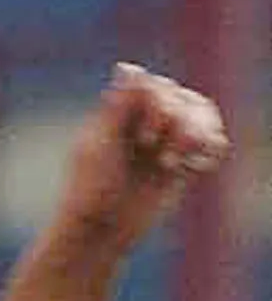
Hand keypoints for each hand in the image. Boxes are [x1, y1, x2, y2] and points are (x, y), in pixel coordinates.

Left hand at [59, 62, 228, 252]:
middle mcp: (144, 123)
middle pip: (183, 98)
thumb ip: (118, 107)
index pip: (157, 87)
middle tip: (159, 151)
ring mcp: (163, 143)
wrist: (96, 234)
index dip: (160, 103)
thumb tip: (127, 66)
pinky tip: (196, 164)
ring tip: (178, 160)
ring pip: (201, 116)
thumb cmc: (88, 191)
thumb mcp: (100, 146)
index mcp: (120, 114)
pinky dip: (211, 147)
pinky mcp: (180, 165)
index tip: (144, 135)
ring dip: (198, 132)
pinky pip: (210, 143)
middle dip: (179, 119)